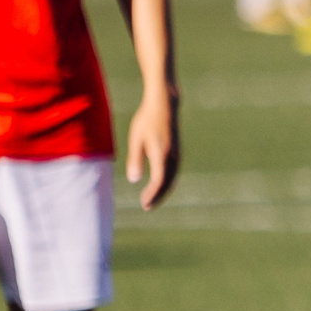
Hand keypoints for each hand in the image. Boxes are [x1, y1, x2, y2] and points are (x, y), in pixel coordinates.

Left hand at [126, 90, 179, 208]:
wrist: (164, 104)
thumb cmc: (147, 120)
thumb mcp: (136, 139)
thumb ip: (135, 159)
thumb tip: (134, 179)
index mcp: (162, 154)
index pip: (159, 181)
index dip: (152, 194)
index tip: (143, 203)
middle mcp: (172, 156)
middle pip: (168, 183)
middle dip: (158, 196)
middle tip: (146, 206)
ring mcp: (176, 153)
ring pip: (172, 178)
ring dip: (163, 190)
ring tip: (152, 198)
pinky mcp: (176, 150)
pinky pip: (173, 171)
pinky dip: (167, 181)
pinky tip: (159, 183)